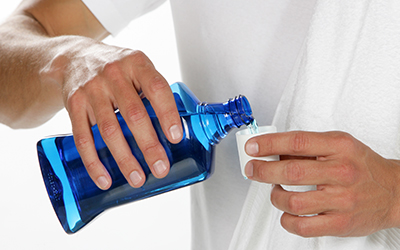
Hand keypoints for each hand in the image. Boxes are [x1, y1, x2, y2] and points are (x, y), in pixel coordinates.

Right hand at [43, 41, 182, 189]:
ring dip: (124, 158)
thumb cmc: (116, 68)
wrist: (75, 56)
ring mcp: (91, 89)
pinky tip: (104, 178)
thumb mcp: (138, 67)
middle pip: (133, 114)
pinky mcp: (74, 104)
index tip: (176, 137)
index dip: (167, 114)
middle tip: (160, 167)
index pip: (156, 89)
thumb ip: (155, 92)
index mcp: (136, 64)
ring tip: (137, 178)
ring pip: (109, 130)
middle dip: (149, 145)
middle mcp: (113, 74)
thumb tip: (176, 128)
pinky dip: (93, 161)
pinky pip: (83, 137)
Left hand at [244, 131, 399, 236]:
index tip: (252, 147)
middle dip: (263, 171)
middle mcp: (341, 172)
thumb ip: (308, 146)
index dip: (269, 144)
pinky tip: (287, 212)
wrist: (394, 192)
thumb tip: (273, 151)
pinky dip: (287, 220)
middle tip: (252, 169)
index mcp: (339, 147)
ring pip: (293, 201)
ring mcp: (341, 200)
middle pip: (291, 172)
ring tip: (276, 191)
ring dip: (275, 196)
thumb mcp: (339, 144)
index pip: (297, 142)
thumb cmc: (362, 166)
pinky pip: (303, 226)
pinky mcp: (340, 223)